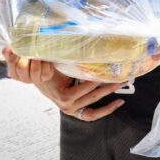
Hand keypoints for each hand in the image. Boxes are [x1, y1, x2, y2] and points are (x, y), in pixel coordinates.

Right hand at [3, 46, 125, 120]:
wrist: (37, 79)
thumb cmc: (47, 70)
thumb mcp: (56, 63)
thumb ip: (68, 59)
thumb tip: (78, 45)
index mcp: (64, 95)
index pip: (86, 86)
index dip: (99, 77)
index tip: (110, 69)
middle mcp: (68, 105)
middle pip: (93, 95)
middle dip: (109, 86)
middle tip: (123, 77)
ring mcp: (72, 110)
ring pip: (94, 107)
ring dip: (110, 98)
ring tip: (122, 86)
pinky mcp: (75, 112)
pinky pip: (91, 115)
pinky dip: (105, 111)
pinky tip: (117, 103)